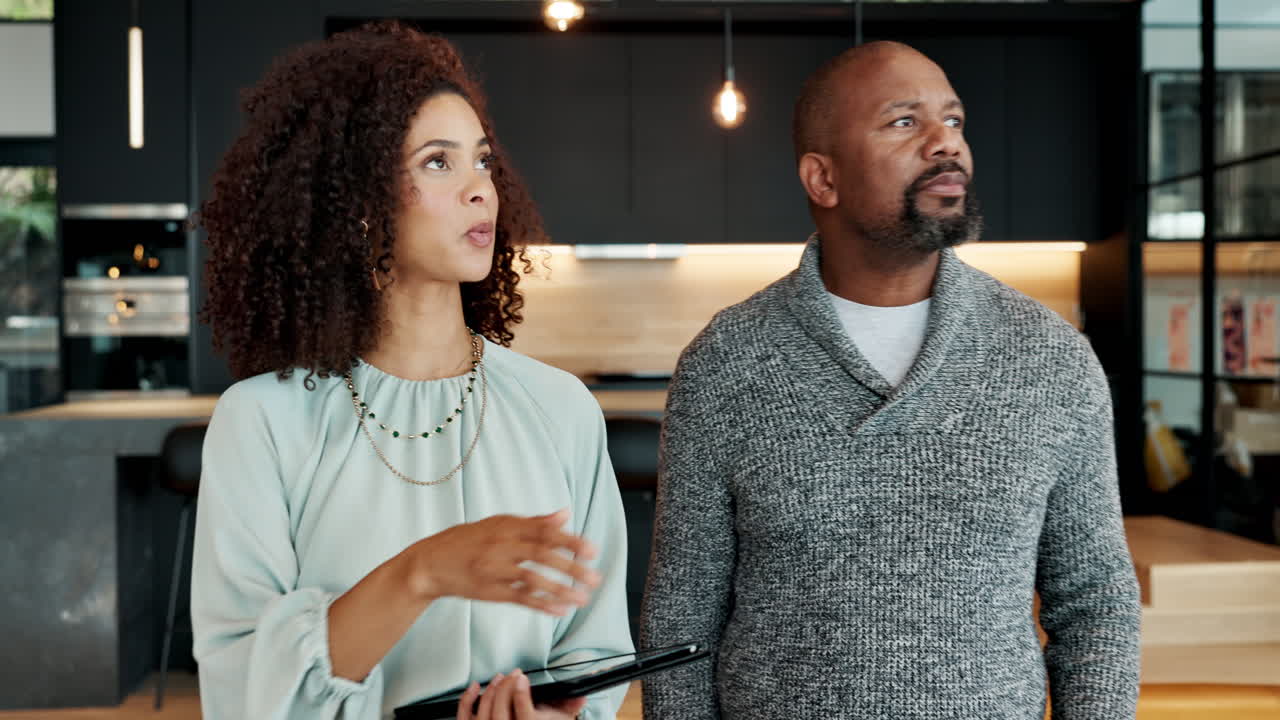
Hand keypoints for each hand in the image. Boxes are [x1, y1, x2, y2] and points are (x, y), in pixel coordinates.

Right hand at [403, 508, 600, 615]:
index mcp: (506, 526)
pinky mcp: (489, 591)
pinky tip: (560, 610)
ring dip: (560, 590)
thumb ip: (533, 522)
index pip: (544, 531)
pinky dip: (542, 605)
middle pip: (541, 554)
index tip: (592, 550)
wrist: (430, 563)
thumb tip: (565, 514)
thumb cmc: (468, 541)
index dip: (570, 540)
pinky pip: (519, 598)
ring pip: (532, 579)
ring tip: (582, 598)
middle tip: (594, 577)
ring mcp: (494, 569)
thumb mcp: (497, 523)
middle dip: (571, 566)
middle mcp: (501, 545)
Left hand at [457, 670, 587, 719]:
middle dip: (506, 687)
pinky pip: (465, 717)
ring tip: (501, 677)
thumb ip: (567, 708)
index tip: (523, 678)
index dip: (521, 696)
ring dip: (491, 691)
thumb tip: (581, 697)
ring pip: (484, 713)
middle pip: (501, 711)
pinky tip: (476, 687)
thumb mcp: (558, 719)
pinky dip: (467, 700)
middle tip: (515, 674)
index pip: (524, 717)